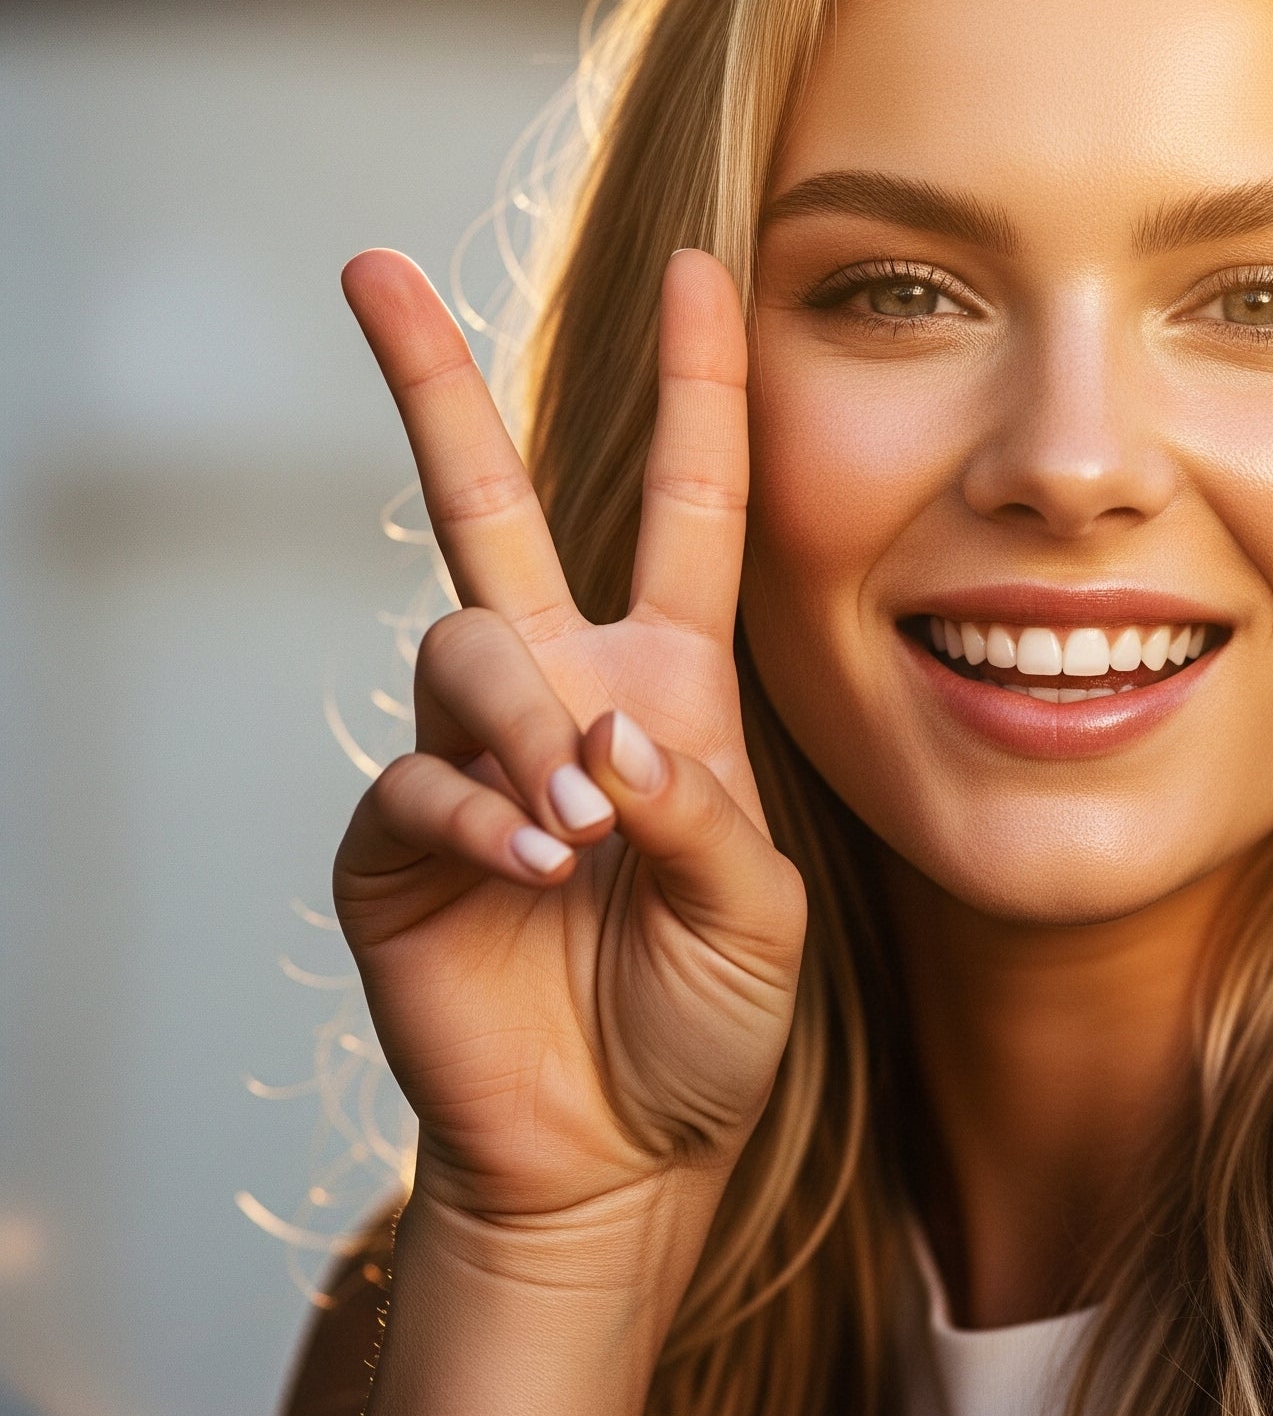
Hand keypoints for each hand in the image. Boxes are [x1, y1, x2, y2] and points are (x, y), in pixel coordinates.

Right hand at [333, 248, 804, 1241]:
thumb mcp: (757, 914)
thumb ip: (701, 817)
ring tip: (575, 830)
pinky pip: (414, 782)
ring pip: (462, 649)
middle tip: (371, 269)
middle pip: (488, 504)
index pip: (690, 503)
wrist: (617, 1151)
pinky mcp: (394, 840)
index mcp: (668, 680)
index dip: (699, 385)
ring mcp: (471, 756)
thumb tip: (606, 741)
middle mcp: (561, 689)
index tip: (702, 264)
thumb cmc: (704, 1018)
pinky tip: (532, 870)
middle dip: (433, 383)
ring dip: (518, 729)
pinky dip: (475, 818)